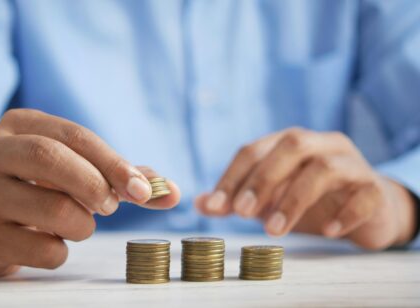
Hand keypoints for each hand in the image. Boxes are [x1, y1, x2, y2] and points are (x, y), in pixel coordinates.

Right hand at [0, 109, 179, 276]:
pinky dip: (61, 251)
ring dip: (83, 224)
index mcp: (20, 125)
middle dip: (95, 185)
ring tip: (76, 223)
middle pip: (51, 158)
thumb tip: (172, 192)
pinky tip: (49, 242)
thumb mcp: (71, 169)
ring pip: (54, 210)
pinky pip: (44, 249)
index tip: (143, 190)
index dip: (114, 162)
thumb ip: (121, 177)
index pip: (74, 135)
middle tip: (110, 207)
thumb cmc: (37, 188)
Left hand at [196, 128, 415, 249]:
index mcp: (290, 143)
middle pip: (291, 146)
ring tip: (274, 230)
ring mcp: (351, 163)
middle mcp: (321, 144)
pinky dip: (344, 213)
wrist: (367, 209)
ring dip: (294, 199)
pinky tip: (327, 231)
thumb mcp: (270, 199)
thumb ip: (237, 199)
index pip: (254, 149)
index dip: (232, 176)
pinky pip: (363, 195)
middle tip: (242, 213)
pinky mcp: (375, 188)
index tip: (215, 206)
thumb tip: (200, 204)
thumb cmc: (311, 200)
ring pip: (324, 168)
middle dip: (263, 179)